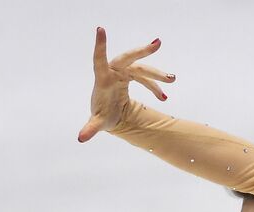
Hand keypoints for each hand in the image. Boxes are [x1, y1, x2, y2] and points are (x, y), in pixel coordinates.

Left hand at [76, 26, 176, 142]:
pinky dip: (155, 87)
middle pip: (128, 59)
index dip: (100, 46)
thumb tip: (81, 138)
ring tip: (172, 79)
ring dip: (157, 75)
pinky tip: (163, 97)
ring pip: (141, 69)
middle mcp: (112, 72)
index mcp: (102, 79)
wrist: (111, 115)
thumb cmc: (101, 116)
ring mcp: (123, 73)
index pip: (99, 59)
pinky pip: (145, 78)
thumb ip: (91, 128)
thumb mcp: (98, 123)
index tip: (100, 30)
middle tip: (157, 44)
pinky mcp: (131, 77)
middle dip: (142, 51)